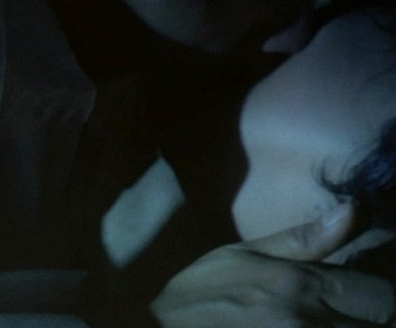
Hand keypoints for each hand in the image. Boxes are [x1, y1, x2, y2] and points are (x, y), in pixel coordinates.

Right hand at [151, 204, 395, 326]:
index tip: (368, 292)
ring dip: (359, 326)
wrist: (152, 326)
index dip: (382, 293)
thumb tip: (357, 209)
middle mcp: (310, 325)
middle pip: (383, 323)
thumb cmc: (196, 293)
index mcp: (301, 287)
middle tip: (355, 307)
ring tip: (334, 316)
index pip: (384, 295)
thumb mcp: (241, 254)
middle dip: (374, 316)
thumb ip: (302, 239)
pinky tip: (317, 325)